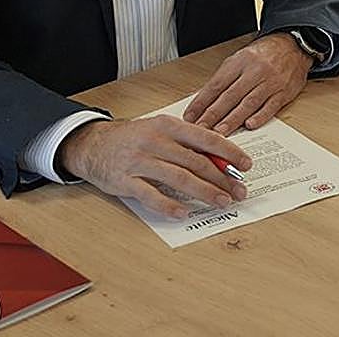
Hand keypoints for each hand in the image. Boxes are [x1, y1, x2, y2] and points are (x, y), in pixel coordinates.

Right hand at [58, 117, 250, 218]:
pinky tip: (185, 213)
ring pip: (179, 178)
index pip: (206, 138)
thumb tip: (221, 160)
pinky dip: (169, 205)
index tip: (246, 165)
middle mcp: (155, 141)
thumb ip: (188, 143)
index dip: (229, 152)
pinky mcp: (124, 180)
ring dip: (204, 192)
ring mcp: (139, 161)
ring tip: (221, 202)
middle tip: (239, 191)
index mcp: (168, 125)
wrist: (92, 144)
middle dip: (222, 178)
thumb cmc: (134, 138)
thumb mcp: (162, 131)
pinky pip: (150, 196)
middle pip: (196, 162)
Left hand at [182, 33, 309, 134]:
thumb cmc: (263, 55)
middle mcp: (254, 72)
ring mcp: (270, 82)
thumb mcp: (240, 59)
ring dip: (233, 120)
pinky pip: (271, 106)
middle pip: (230, 96)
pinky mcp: (284, 92)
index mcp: (239, 62)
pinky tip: (250, 126)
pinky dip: (260, 116)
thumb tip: (204, 101)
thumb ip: (224, 79)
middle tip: (200, 130)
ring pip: (248, 103)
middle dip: (213, 115)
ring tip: (219, 133)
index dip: (201, 102)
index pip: (216, 85)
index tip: (190, 117)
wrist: (292, 46)